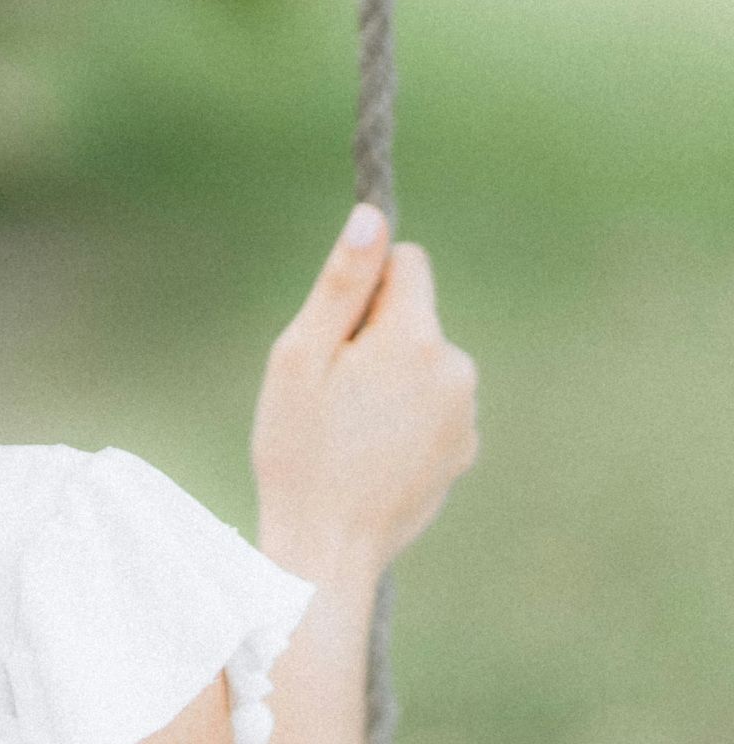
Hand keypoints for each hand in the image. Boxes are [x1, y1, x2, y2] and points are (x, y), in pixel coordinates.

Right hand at [251, 203, 479, 577]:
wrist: (327, 549)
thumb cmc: (299, 450)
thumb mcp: (299, 358)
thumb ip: (341, 285)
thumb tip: (372, 217)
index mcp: (415, 340)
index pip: (408, 262)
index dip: (364, 287)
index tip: (335, 332)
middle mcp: (457, 370)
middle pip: (414, 316)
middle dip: (375, 337)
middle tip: (331, 392)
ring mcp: (467, 414)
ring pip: (423, 361)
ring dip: (390, 378)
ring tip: (348, 428)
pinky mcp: (465, 449)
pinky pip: (433, 404)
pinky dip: (405, 417)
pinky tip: (370, 454)